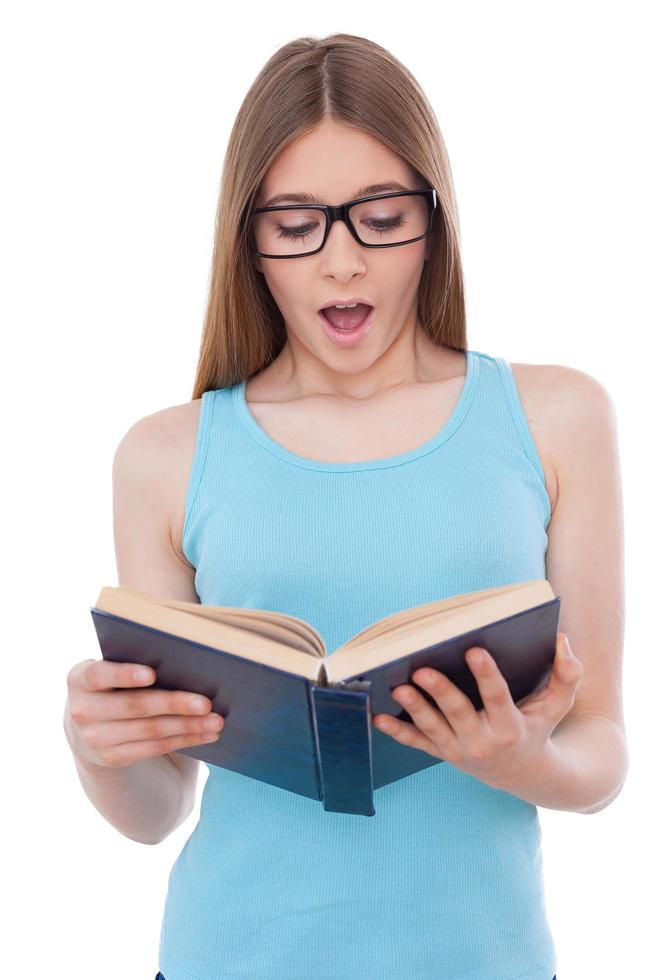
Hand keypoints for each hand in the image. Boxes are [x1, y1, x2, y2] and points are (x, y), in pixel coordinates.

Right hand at [63, 658, 224, 770]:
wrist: (89, 725)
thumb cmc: (114, 684)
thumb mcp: (111, 670)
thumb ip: (134, 661)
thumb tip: (187, 658)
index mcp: (80, 678)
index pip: (100, 674)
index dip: (125, 674)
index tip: (153, 673)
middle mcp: (82, 710)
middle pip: (134, 706)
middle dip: (174, 704)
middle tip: (206, 702)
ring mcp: (95, 739)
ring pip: (150, 731)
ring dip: (188, 726)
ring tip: (216, 720)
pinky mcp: (113, 758)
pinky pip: (155, 748)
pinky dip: (185, 740)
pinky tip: (207, 734)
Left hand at [372, 632, 583, 790]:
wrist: (522, 774)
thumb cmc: (537, 727)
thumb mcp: (557, 705)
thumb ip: (567, 674)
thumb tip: (561, 640)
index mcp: (510, 724)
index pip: (497, 697)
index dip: (486, 675)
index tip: (474, 650)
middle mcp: (483, 740)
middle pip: (458, 713)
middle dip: (440, 692)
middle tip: (422, 669)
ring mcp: (459, 749)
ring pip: (433, 728)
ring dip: (414, 709)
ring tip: (398, 687)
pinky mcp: (442, 753)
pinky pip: (417, 744)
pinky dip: (397, 732)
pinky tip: (377, 717)